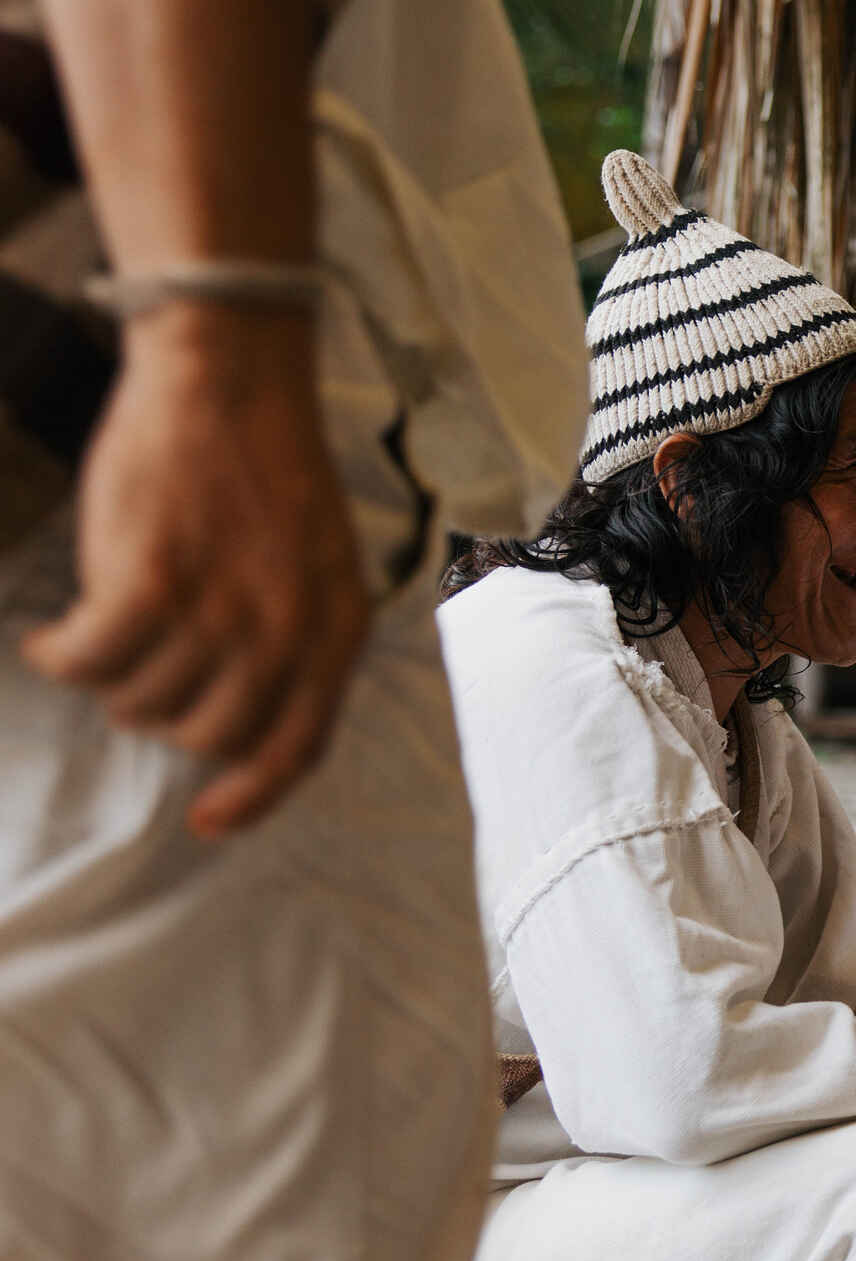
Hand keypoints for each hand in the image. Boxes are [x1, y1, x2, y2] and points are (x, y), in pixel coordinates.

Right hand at [19, 303, 367, 838]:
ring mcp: (219, 610)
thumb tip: (238, 727)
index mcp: (337, 630)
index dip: (250, 797)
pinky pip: (88, 661)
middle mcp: (286, 631)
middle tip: (138, 670)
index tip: (208, 821)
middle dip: (162, 713)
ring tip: (102, 632)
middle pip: (205, 735)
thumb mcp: (316, 566)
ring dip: (112, 680)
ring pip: (141, 702)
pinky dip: (60, 656)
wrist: (230, 378)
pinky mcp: (149, 581)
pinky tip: (52, 636)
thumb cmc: (263, 469)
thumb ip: (292, 641)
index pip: (297, 749)